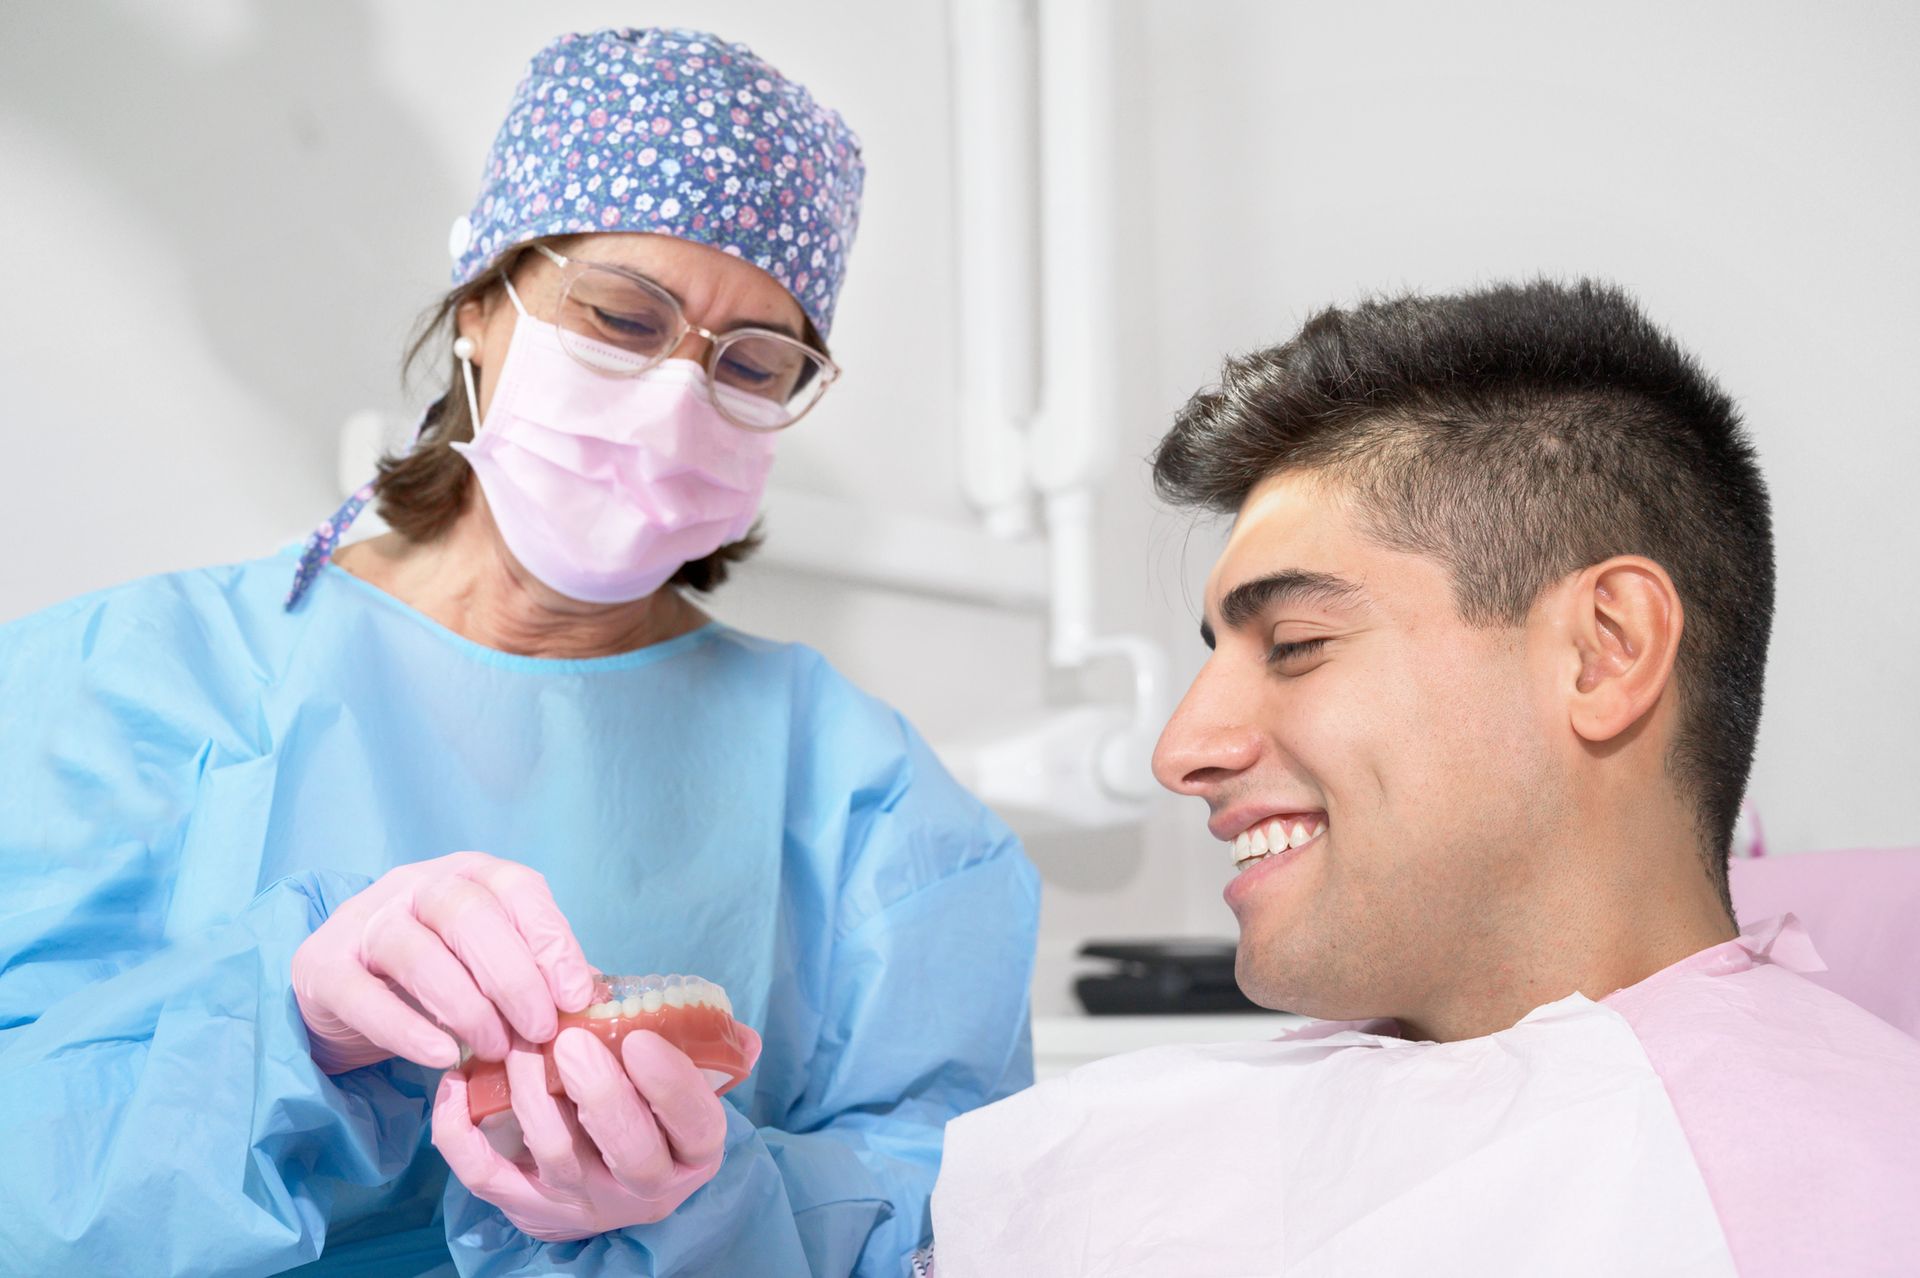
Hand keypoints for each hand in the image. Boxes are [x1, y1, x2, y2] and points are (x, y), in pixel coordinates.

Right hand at [292, 851, 596, 1072]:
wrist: (346, 997)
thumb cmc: (438, 976)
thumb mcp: (490, 964)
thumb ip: (538, 974)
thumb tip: (598, 1003)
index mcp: (467, 874)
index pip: (516, 887)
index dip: (550, 938)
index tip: (576, 995)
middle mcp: (414, 885)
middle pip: (467, 914)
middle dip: (513, 976)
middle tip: (541, 1030)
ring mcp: (362, 922)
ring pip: (417, 951)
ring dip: (466, 1006)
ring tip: (497, 1050)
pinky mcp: (322, 968)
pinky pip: (364, 996)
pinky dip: (407, 1029)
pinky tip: (441, 1057)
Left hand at [432, 1024, 762, 1240]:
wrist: (609, 1179)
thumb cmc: (650, 1108)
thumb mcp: (688, 1083)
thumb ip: (708, 1051)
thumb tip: (742, 1037)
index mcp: (692, 1151)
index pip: (697, 1127)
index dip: (673, 1087)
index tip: (641, 1040)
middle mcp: (644, 1187)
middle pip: (630, 1153)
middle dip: (601, 1095)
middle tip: (570, 1041)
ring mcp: (582, 1202)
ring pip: (557, 1158)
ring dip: (533, 1096)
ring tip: (518, 1044)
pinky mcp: (525, 1205)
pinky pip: (486, 1177)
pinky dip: (461, 1132)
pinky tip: (458, 1082)